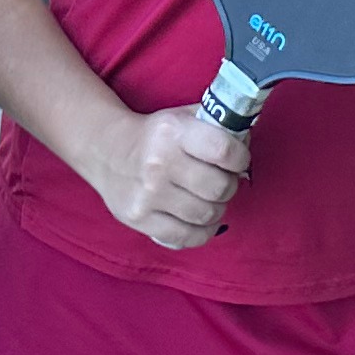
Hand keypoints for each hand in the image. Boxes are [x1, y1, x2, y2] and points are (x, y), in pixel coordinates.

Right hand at [91, 104, 250, 249]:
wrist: (106, 150)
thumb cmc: (155, 135)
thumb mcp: (183, 117)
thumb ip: (218, 125)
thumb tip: (248, 142)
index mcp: (173, 132)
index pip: (224, 150)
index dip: (241, 158)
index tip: (238, 160)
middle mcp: (159, 164)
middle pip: (219, 188)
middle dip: (229, 186)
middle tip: (222, 181)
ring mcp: (148, 195)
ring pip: (207, 214)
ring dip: (217, 209)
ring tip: (209, 199)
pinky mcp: (139, 219)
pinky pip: (186, 237)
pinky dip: (201, 231)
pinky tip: (199, 219)